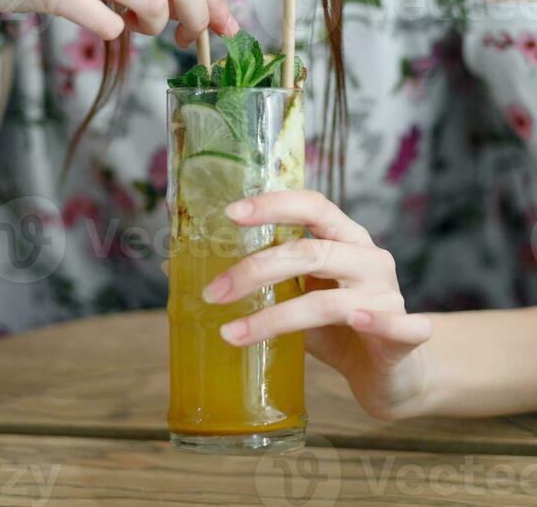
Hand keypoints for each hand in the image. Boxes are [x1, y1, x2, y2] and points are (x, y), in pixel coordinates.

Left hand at [199, 190, 432, 421]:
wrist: (393, 374)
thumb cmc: (337, 328)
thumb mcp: (298, 297)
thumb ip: (261, 281)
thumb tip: (176, 266)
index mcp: (344, 237)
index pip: (312, 205)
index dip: (273, 205)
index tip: (230, 214)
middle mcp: (369, 257)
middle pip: (310, 251)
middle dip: (255, 270)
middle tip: (212, 293)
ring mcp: (388, 295)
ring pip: (329, 300)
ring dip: (276, 318)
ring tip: (232, 335)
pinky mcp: (404, 335)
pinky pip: (395, 324)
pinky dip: (375, 321)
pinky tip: (354, 321)